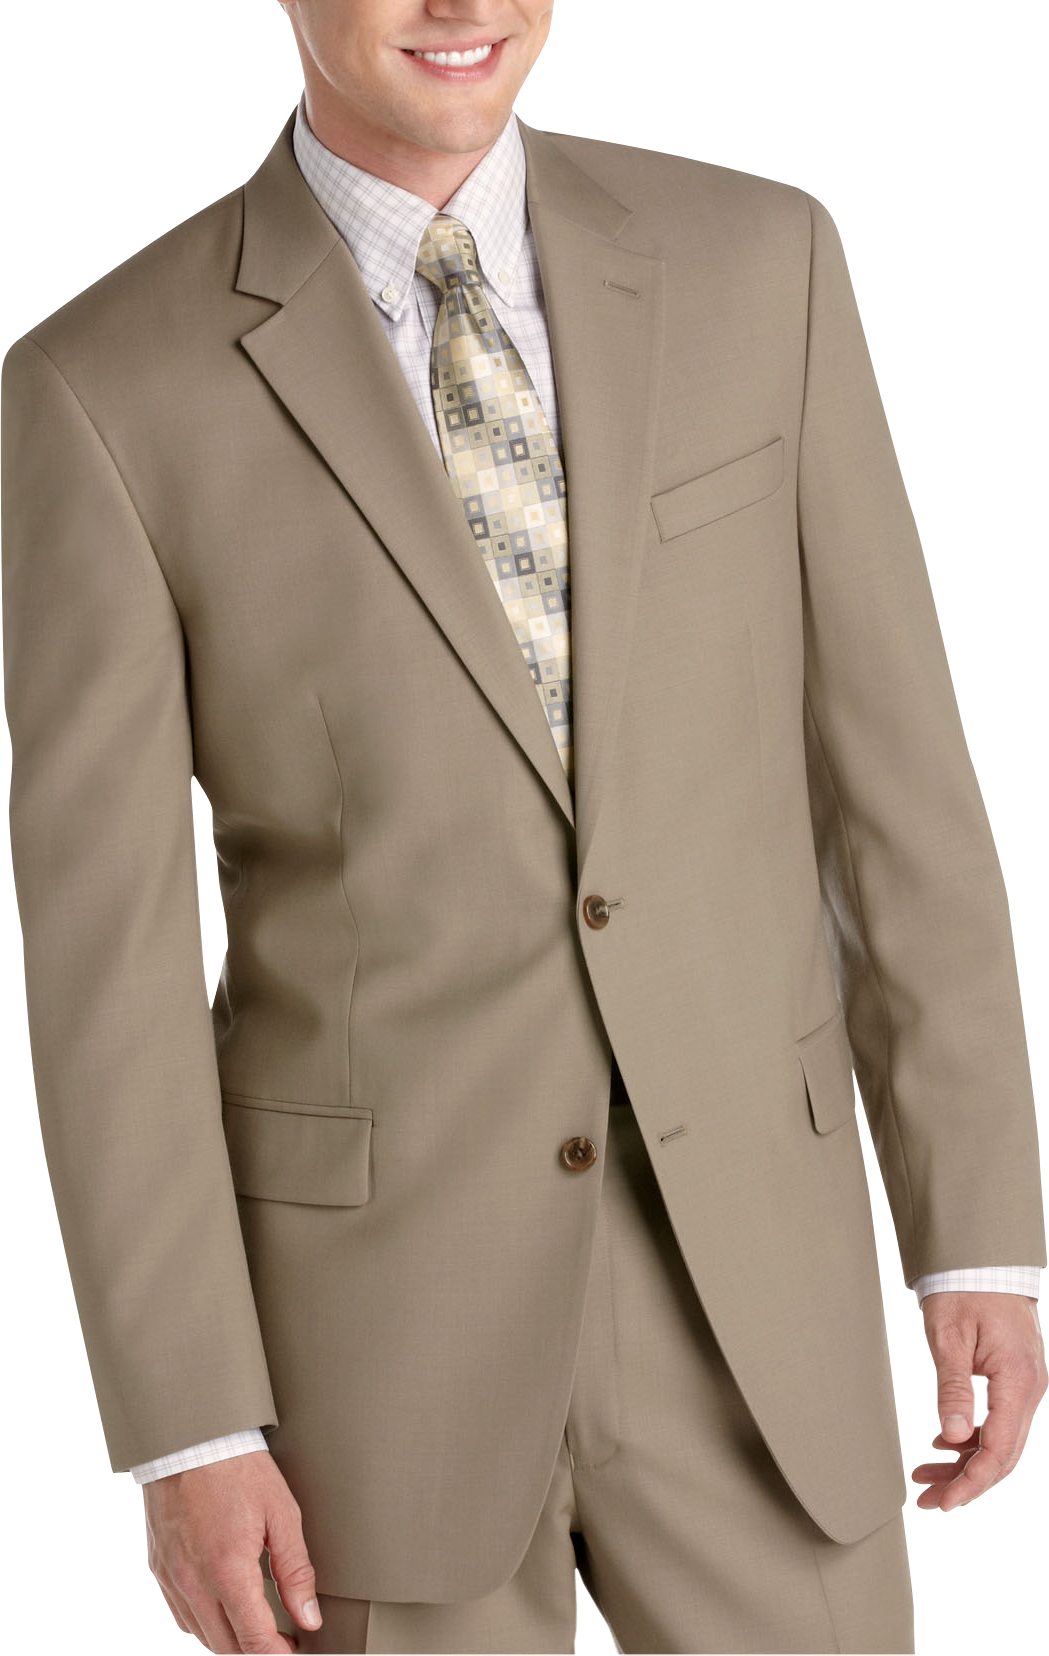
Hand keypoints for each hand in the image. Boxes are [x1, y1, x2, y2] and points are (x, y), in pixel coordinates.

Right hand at [143, 1449, 322, 1652]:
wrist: (189, 1437)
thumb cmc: (237, 1468)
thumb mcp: (282, 1513)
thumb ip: (296, 1571)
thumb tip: (308, 1617)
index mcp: (227, 1571)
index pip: (254, 1642)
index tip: (296, 1653)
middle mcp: (194, 1583)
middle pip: (227, 1648)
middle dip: (258, 1653)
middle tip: (285, 1642)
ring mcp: (171, 1579)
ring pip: (201, 1637)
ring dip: (231, 1642)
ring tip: (259, 1628)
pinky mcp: (158, 1569)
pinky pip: (181, 1616)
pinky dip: (204, 1625)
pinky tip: (223, 1610)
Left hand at [912, 1291, 1046, 1511]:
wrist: (982, 1259)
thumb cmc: (964, 1288)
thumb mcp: (949, 1336)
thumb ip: (953, 1388)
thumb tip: (953, 1437)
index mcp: (1018, 1380)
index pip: (1000, 1450)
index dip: (971, 1482)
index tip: (943, 1503)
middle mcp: (1030, 1389)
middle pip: (1003, 1455)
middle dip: (966, 1483)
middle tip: (927, 1501)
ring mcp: (1026, 1385)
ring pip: (1001, 1442)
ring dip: (965, 1464)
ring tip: (926, 1477)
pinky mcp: (1016, 1379)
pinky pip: (999, 1422)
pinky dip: (972, 1440)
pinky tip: (942, 1445)